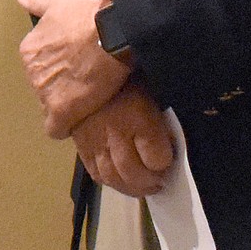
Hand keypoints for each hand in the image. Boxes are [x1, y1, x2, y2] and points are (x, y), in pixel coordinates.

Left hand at [17, 0, 129, 137]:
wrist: (111, 34)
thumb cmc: (87, 15)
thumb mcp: (61, 2)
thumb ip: (38, 2)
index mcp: (29, 49)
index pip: (38, 66)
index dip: (58, 66)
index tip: (74, 63)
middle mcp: (31, 72)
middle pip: (44, 86)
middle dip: (60, 84)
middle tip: (84, 77)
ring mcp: (44, 93)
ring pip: (51, 105)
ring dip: (67, 102)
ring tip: (88, 95)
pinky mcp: (61, 112)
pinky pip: (56, 128)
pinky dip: (66, 126)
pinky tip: (80, 119)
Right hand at [71, 81, 173, 197]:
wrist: (88, 62)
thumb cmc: (128, 72)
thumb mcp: (152, 85)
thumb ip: (162, 113)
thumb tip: (171, 137)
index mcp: (138, 114)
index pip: (157, 156)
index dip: (165, 162)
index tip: (170, 160)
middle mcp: (115, 130)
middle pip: (132, 172)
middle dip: (149, 182)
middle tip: (159, 181)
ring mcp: (93, 139)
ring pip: (111, 177)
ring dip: (130, 187)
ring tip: (142, 185)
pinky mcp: (79, 142)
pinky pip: (94, 171)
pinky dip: (109, 180)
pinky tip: (119, 177)